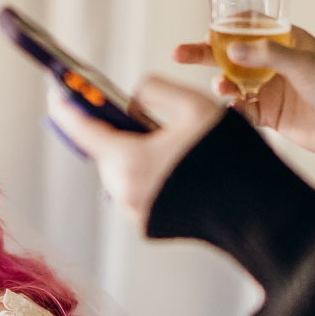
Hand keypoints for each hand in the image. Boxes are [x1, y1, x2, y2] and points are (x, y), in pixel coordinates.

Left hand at [45, 76, 224, 227]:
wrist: (258, 212)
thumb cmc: (229, 157)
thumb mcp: (195, 105)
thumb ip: (155, 91)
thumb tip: (133, 102)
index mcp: (128, 160)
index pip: (80, 128)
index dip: (65, 105)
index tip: (56, 89)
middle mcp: (123, 191)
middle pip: (103, 150)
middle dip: (113, 129)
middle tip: (131, 109)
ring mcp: (135, 212)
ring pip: (120, 171)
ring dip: (132, 152)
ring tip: (165, 137)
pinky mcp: (150, 226)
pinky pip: (136, 190)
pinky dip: (146, 173)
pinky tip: (175, 163)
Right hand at [170, 25, 314, 160]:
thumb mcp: (305, 64)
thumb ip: (267, 55)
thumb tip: (230, 48)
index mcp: (285, 40)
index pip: (248, 25)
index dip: (225, 26)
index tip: (206, 30)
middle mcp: (274, 63)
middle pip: (230, 54)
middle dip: (204, 53)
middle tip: (180, 53)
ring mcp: (269, 89)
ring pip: (232, 82)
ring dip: (221, 83)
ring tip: (221, 88)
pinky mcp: (269, 115)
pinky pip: (241, 109)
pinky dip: (231, 109)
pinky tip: (230, 108)